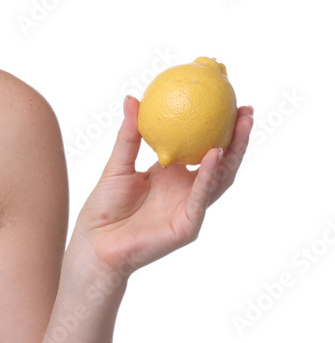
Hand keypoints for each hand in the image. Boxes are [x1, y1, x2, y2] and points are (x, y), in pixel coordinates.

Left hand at [72, 95, 253, 279]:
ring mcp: (189, 208)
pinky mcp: (187, 225)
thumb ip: (129, 134)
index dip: (216, 128)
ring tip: (242, 126)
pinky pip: (201, 197)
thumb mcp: (118, 164)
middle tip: (246, 110)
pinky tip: (216, 155)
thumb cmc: (104, 207)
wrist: (95, 244)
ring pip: (220, 179)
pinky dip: (210, 176)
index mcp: (171, 175)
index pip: (201, 148)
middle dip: (237, 137)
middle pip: (220, 161)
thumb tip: (132, 98)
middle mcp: (185, 190)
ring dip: (233, 153)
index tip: (225, 100)